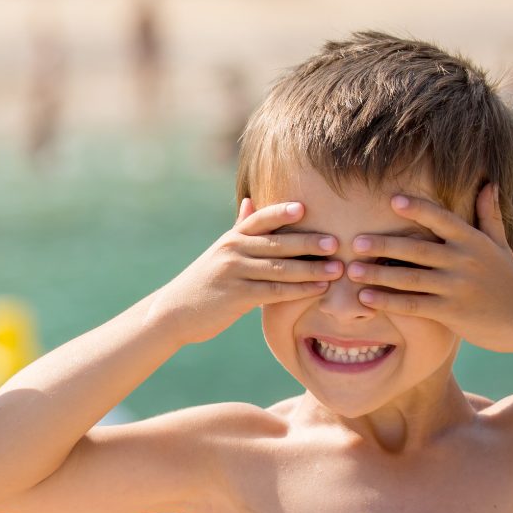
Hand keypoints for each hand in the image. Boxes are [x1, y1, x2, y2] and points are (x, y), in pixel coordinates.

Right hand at [154, 198, 341, 344]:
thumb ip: (239, 227)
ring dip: (311, 269)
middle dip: (309, 242)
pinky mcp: (237, 297)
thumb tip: (250, 200)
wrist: (175, 311)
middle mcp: (233, 251)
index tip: (305, 208)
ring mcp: (234, 273)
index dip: (281, 213)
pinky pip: (274, 291)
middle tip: (337, 242)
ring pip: (279, 268)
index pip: (259, 220)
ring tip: (337, 268)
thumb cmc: (204, 281)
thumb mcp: (219, 251)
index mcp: (232, 238)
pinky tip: (318, 289)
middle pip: (277, 243)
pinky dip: (299, 290)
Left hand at [347, 186, 512, 352]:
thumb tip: (490, 183)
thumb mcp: (500, 245)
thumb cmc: (509, 279)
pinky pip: (414, 305)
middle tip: (356, 242)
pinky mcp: (452, 312)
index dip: (417, 209)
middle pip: (417, 249)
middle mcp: (464, 261)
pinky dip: (388, 301)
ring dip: (378, 274)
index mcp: (473, 241)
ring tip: (351, 271)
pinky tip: (366, 298)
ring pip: (411, 278)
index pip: (442, 219)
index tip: (392, 200)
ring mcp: (457, 287)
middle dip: (385, 245)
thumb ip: (488, 215)